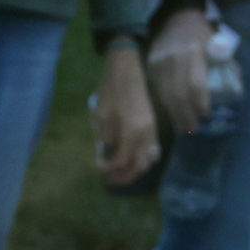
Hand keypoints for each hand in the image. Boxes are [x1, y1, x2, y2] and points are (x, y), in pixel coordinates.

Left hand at [92, 42, 160, 183]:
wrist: (127, 70)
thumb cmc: (111, 90)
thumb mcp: (102, 117)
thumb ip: (107, 137)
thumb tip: (110, 148)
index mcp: (132, 133)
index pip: (121, 161)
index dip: (107, 168)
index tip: (96, 163)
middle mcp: (146, 135)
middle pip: (139, 166)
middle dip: (124, 176)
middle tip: (110, 179)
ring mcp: (152, 129)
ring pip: (149, 159)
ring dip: (135, 169)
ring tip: (121, 172)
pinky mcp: (152, 124)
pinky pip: (152, 149)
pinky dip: (142, 158)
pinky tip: (131, 157)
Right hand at [144, 7, 219, 133]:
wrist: (177, 20)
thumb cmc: (202, 36)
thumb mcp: (219, 45)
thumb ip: (228, 66)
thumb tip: (234, 92)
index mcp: (193, 52)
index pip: (195, 84)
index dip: (200, 103)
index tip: (206, 115)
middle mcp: (173, 58)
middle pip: (178, 94)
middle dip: (186, 115)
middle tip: (194, 128)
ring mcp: (158, 63)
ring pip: (165, 95)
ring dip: (174, 115)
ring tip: (184, 128)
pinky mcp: (150, 67)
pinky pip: (156, 91)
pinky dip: (164, 106)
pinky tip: (171, 116)